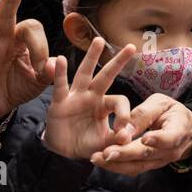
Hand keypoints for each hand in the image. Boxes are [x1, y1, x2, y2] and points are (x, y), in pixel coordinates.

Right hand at [45, 39, 136, 159]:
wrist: (63, 150)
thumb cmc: (86, 143)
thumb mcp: (104, 144)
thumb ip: (115, 140)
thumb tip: (127, 138)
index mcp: (105, 105)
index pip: (119, 101)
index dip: (124, 114)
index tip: (123, 132)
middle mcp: (92, 96)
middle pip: (107, 76)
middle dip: (118, 61)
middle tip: (132, 47)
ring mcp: (76, 97)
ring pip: (84, 73)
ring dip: (91, 57)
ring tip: (99, 41)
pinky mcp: (60, 102)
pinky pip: (60, 86)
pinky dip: (59, 73)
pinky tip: (59, 59)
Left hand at [91, 94, 191, 173]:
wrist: (184, 131)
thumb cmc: (171, 112)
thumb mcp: (160, 104)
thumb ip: (144, 114)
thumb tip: (125, 129)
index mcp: (179, 130)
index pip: (171, 137)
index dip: (159, 139)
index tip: (145, 139)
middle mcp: (171, 150)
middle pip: (148, 154)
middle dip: (126, 154)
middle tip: (107, 153)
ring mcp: (160, 161)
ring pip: (137, 166)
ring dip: (116, 164)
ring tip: (97, 158)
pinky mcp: (149, 165)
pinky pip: (132, 169)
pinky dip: (116, 166)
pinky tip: (100, 160)